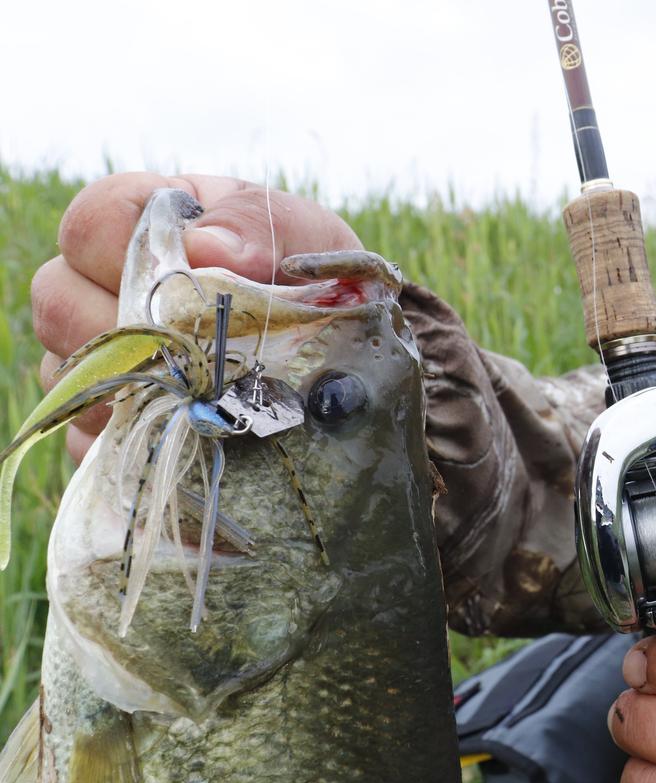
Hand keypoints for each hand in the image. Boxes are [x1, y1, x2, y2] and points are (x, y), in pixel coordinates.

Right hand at [30, 173, 360, 460]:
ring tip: (206, 390)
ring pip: (69, 371)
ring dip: (133, 385)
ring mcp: (107, 356)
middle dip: (122, 327)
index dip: (118, 247)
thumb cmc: (320, 282)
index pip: (91, 221)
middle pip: (57, 299)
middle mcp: (110, 285)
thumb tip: (207, 247)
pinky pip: (92, 433)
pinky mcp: (117, 418)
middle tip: (196, 347)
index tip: (185, 273)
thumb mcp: (309, 238)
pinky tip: (193, 428)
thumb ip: (261, 224)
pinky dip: (138, 434)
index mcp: (156, 226)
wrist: (346, 359)